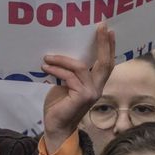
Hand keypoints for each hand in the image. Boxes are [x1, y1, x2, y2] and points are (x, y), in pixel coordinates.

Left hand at [41, 23, 114, 152]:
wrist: (55, 127)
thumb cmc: (60, 105)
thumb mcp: (66, 84)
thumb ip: (71, 72)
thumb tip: (63, 52)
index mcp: (96, 84)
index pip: (107, 63)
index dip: (108, 46)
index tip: (106, 29)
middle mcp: (97, 88)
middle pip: (104, 62)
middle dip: (102, 43)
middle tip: (99, 26)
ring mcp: (91, 93)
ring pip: (80, 67)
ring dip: (62, 59)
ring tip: (47, 57)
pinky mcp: (81, 96)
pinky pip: (69, 77)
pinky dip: (57, 70)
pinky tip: (45, 67)